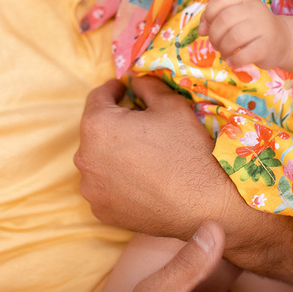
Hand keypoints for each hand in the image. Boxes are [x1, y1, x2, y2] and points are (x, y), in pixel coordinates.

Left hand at [75, 76, 231, 240]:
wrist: (207, 205)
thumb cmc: (188, 150)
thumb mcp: (171, 105)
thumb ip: (146, 86)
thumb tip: (135, 82)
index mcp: (97, 125)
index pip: (97, 97)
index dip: (113, 89)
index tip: (124, 89)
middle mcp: (85, 157)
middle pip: (96, 130)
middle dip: (114, 122)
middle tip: (141, 123)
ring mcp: (91, 189)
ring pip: (98, 159)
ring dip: (113, 152)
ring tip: (141, 153)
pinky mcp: (102, 211)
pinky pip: (104, 186)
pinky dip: (116, 179)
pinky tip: (140, 178)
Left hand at [76, 76, 292, 287]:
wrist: (238, 217)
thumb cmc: (213, 154)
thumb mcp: (191, 104)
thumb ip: (165, 81)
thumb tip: (152, 65)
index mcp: (102, 128)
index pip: (108, 90)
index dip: (136, 84)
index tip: (159, 85)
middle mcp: (91, 163)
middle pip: (109, 123)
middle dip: (136, 114)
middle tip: (173, 110)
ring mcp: (102, 195)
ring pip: (115, 154)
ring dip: (139, 143)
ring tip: (179, 139)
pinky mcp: (117, 217)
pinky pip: (122, 182)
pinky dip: (140, 173)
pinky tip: (175, 168)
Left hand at [199, 0, 287, 68]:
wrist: (282, 41)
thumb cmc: (251, 28)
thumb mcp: (235, 17)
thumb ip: (215, 19)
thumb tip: (201, 31)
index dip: (209, 13)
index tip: (208, 26)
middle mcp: (254, 9)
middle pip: (224, 20)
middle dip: (214, 36)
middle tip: (216, 44)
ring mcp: (263, 27)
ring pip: (233, 38)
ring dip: (223, 49)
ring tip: (225, 53)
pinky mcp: (267, 46)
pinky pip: (244, 54)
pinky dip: (233, 60)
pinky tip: (232, 61)